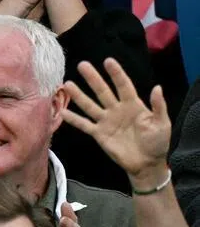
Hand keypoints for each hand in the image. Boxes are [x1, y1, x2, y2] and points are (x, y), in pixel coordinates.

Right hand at [63, 58, 171, 189]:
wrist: (148, 165)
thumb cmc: (157, 143)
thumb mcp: (162, 124)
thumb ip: (158, 107)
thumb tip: (157, 87)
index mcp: (132, 105)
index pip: (123, 86)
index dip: (116, 74)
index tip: (108, 61)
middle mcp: (116, 109)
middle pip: (103, 91)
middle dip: (93, 79)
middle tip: (82, 65)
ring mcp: (106, 121)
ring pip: (90, 105)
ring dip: (79, 96)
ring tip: (67, 84)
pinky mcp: (99, 134)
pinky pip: (85, 125)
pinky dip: (74, 120)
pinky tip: (63, 112)